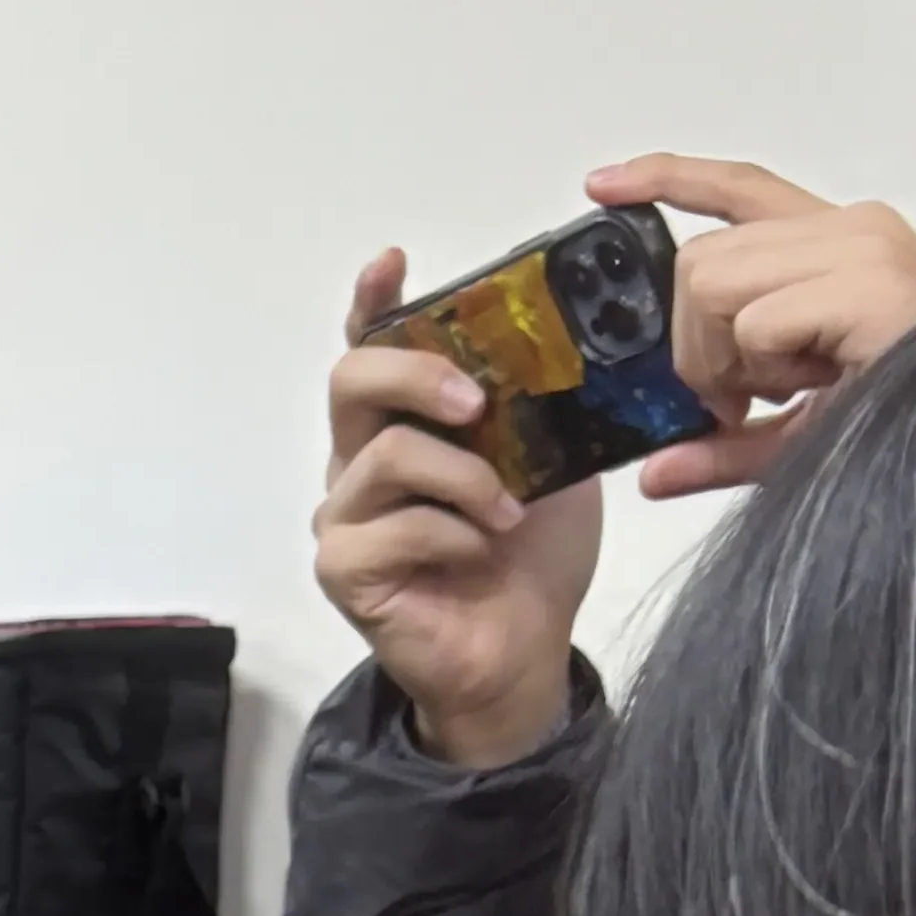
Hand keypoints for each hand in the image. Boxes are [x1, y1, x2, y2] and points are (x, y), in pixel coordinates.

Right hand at [313, 244, 602, 768]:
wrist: (522, 654)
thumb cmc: (531, 560)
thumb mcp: (554, 463)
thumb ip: (538, 409)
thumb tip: (569, 347)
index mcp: (406, 423)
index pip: (375, 347)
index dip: (374, 301)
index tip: (392, 261)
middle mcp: (360, 460)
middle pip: (353, 378)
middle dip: (417, 371)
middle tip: (476, 400)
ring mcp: (346, 515)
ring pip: (386, 454)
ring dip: (463, 476)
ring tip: (508, 512)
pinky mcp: (346, 568)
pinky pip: (395, 525)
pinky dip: (451, 533)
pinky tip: (479, 553)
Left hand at [587, 156, 915, 499]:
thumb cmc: (901, 424)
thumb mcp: (792, 439)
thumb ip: (720, 445)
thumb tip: (651, 475)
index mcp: (834, 241)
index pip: (737, 187)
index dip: (667, 179)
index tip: (602, 186)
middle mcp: (848, 226)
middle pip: (699, 258)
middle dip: (694, 343)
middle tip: (745, 394)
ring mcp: (859, 245)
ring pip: (711, 280)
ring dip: (723, 356)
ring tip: (788, 386)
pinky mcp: (867, 279)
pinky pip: (754, 319)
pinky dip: (761, 367)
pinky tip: (815, 381)